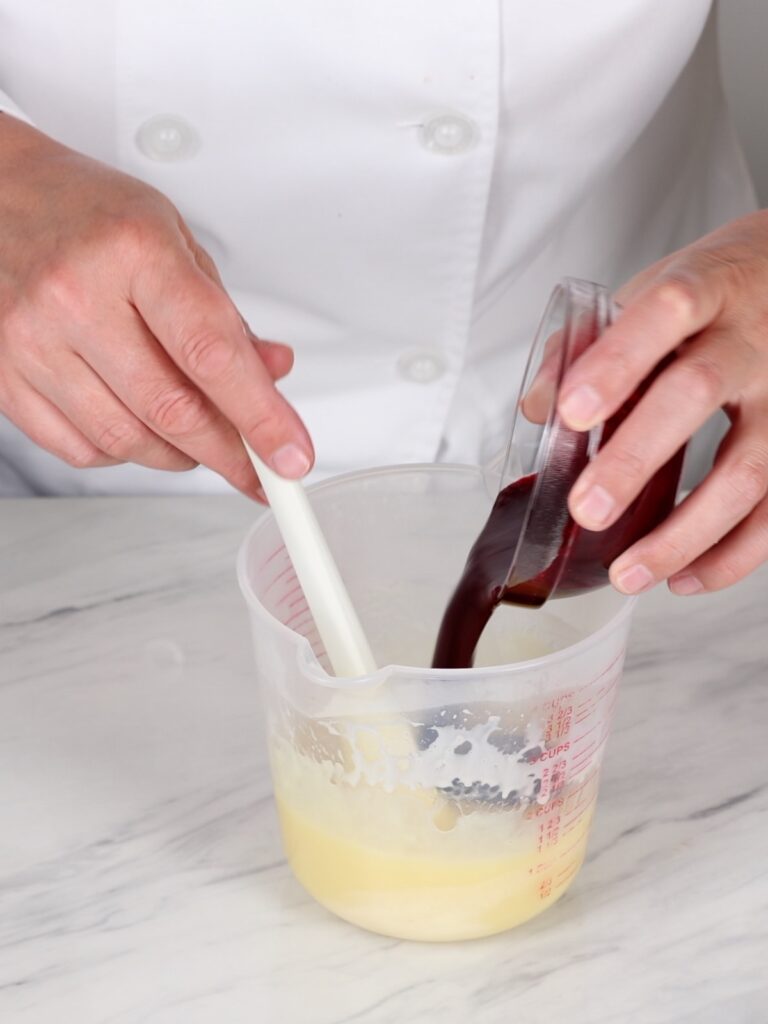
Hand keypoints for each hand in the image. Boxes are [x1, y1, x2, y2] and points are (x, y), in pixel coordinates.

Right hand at [0, 114, 313, 498]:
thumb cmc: (87, 211)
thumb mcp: (173, 239)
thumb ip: (223, 315)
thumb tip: (271, 374)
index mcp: (133, 252)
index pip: (211, 354)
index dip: (260, 417)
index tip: (290, 456)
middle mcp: (76, 296)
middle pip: (171, 409)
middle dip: (229, 454)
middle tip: (257, 468)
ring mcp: (31, 340)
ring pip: (126, 440)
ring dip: (178, 454)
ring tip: (197, 436)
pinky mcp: (4, 375)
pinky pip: (80, 448)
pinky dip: (124, 452)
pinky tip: (139, 428)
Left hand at [557, 210, 767, 595]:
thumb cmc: (717, 291)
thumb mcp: (654, 289)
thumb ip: (591, 344)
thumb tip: (541, 410)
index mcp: (708, 288)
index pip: (664, 312)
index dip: (617, 362)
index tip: (572, 413)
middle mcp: (753, 338)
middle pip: (698, 392)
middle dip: (637, 457)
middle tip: (588, 510)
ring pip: (749, 469)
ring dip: (686, 532)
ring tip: (628, 574)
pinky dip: (733, 555)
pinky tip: (686, 578)